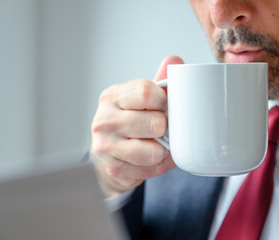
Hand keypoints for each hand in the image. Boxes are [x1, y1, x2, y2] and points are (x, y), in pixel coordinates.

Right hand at [90, 56, 183, 196]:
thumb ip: (158, 82)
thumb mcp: (140, 100)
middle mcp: (104, 119)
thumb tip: (174, 59)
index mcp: (113, 96)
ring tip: (155, 145)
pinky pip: (149, 168)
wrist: (108, 156)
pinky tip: (148, 159)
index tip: (164, 105)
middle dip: (164, 128)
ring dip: (161, 150)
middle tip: (160, 129)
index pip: (147, 93)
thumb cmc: (129, 123)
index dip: (164, 101)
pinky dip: (156, 166)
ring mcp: (105, 145)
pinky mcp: (113, 167)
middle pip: (154, 122)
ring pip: (153, 150)